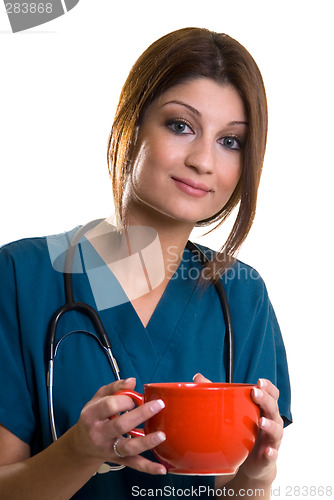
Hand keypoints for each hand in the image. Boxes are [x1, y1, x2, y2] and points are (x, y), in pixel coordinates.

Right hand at [70, 378, 166, 474]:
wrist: (82, 445)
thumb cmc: (93, 417)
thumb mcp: (97, 399)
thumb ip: (115, 388)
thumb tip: (132, 381)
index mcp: (92, 415)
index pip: (109, 405)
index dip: (125, 400)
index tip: (135, 398)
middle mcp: (99, 434)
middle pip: (121, 425)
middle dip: (141, 414)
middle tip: (158, 405)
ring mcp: (109, 449)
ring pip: (128, 447)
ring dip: (146, 442)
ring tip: (162, 435)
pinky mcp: (118, 460)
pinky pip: (134, 464)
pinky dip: (148, 468)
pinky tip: (161, 468)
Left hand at [193, 374, 282, 488]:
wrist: (249, 464)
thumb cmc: (243, 432)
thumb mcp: (232, 413)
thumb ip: (216, 394)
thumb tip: (198, 377)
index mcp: (262, 408)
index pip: (271, 394)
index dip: (268, 387)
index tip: (259, 382)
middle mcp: (271, 422)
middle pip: (273, 408)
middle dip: (266, 400)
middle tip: (255, 393)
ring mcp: (271, 440)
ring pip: (276, 431)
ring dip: (270, 425)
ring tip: (261, 422)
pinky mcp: (267, 457)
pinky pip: (272, 455)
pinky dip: (270, 454)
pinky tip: (267, 451)